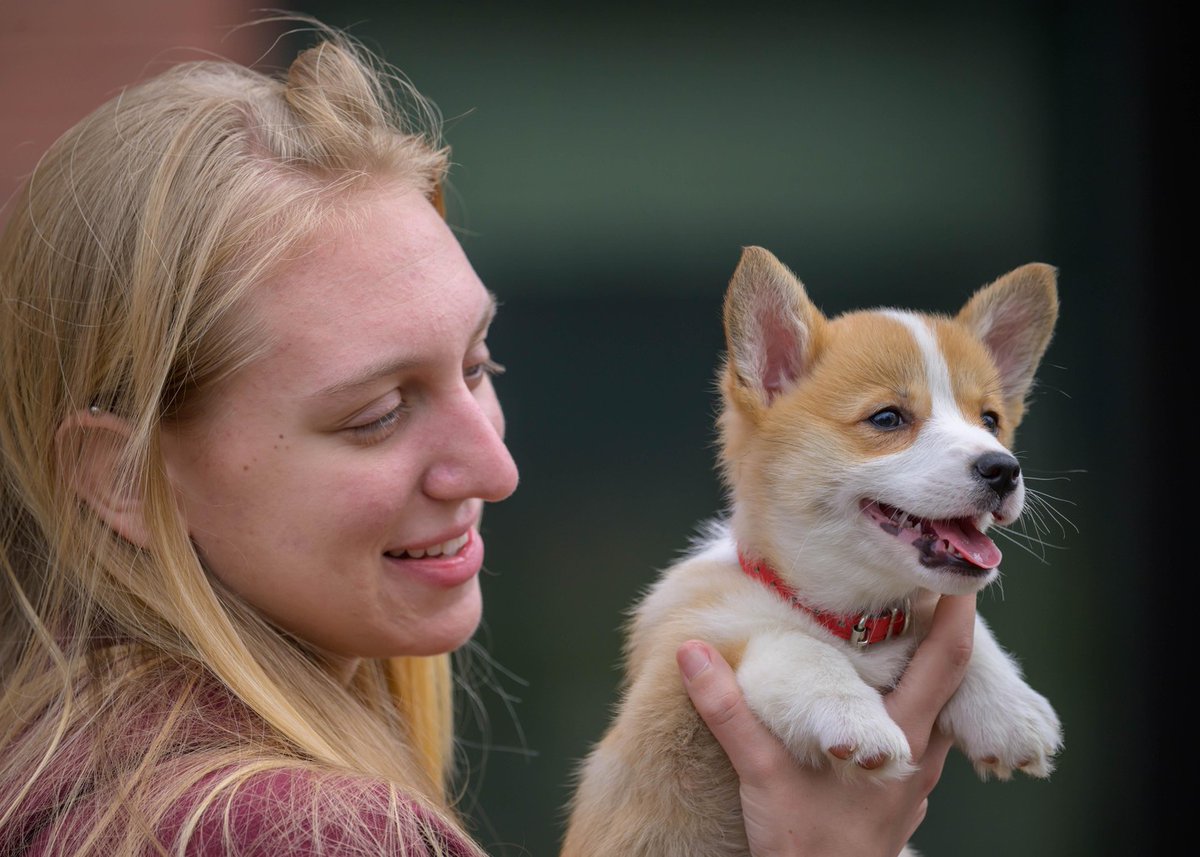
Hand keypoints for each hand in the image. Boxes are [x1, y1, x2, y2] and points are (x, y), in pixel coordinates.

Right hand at [677, 594, 975, 856]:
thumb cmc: (804, 847)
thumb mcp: (761, 775)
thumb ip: (728, 711)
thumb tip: (694, 651)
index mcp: (899, 737)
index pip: (948, 662)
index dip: (960, 614)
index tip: (960, 572)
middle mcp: (920, 754)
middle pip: (956, 678)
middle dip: (950, 629)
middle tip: (932, 585)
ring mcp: (916, 780)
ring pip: (942, 709)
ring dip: (933, 669)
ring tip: (910, 632)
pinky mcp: (903, 799)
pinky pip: (924, 737)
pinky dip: (915, 704)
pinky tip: (885, 699)